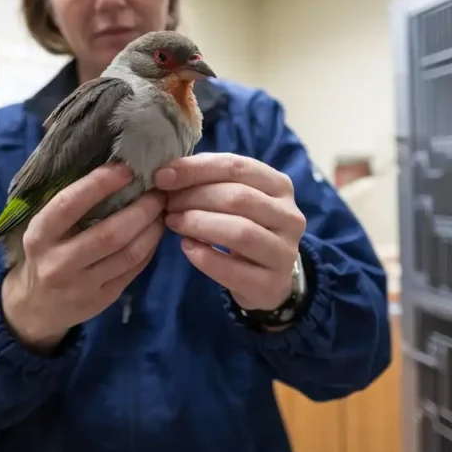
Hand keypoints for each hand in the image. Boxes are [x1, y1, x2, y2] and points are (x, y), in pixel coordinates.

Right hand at [1, 164, 164, 352]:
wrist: (34, 307)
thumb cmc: (43, 252)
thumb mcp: (43, 228)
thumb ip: (69, 204)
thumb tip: (112, 168)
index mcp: (39, 236)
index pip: (69, 204)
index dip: (99, 184)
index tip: (126, 168)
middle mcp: (58, 263)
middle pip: (110, 233)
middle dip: (141, 209)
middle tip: (158, 191)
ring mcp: (81, 286)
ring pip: (129, 254)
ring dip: (152, 228)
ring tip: (161, 210)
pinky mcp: (102, 300)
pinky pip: (134, 270)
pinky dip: (149, 247)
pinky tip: (154, 232)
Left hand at [154, 153, 306, 312]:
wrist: (268, 279)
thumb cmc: (244, 227)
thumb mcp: (234, 199)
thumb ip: (208, 181)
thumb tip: (167, 172)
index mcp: (279, 186)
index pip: (237, 167)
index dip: (196, 169)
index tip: (162, 176)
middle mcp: (289, 216)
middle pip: (238, 198)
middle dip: (194, 198)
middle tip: (167, 203)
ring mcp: (284, 252)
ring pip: (240, 232)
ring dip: (198, 224)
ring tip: (173, 222)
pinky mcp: (271, 284)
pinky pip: (234, 269)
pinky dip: (205, 257)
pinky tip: (186, 247)